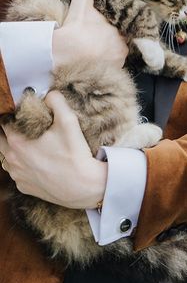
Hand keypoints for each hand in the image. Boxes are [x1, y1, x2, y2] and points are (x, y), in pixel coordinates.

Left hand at [0, 91, 106, 208]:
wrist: (82, 186)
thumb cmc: (74, 155)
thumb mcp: (68, 121)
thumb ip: (56, 101)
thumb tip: (49, 94)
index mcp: (17, 142)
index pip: (4, 122)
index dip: (13, 115)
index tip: (23, 114)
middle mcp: (12, 160)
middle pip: (0, 140)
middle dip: (8, 132)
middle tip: (23, 128)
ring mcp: (17, 176)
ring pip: (6, 158)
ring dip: (14, 149)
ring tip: (32, 144)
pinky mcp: (24, 187)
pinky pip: (17, 173)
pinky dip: (23, 165)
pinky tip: (38, 162)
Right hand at [52, 0, 127, 68]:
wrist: (66, 54)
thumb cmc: (76, 26)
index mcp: (121, 28)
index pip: (127, 27)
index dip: (121, 26)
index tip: (113, 26)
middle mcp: (124, 46)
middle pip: (124, 42)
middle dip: (117, 40)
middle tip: (103, 39)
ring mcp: (118, 62)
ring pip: (118, 56)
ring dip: (112, 54)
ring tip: (98, 52)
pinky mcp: (109, 75)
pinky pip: (111, 70)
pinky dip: (106, 67)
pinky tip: (96, 64)